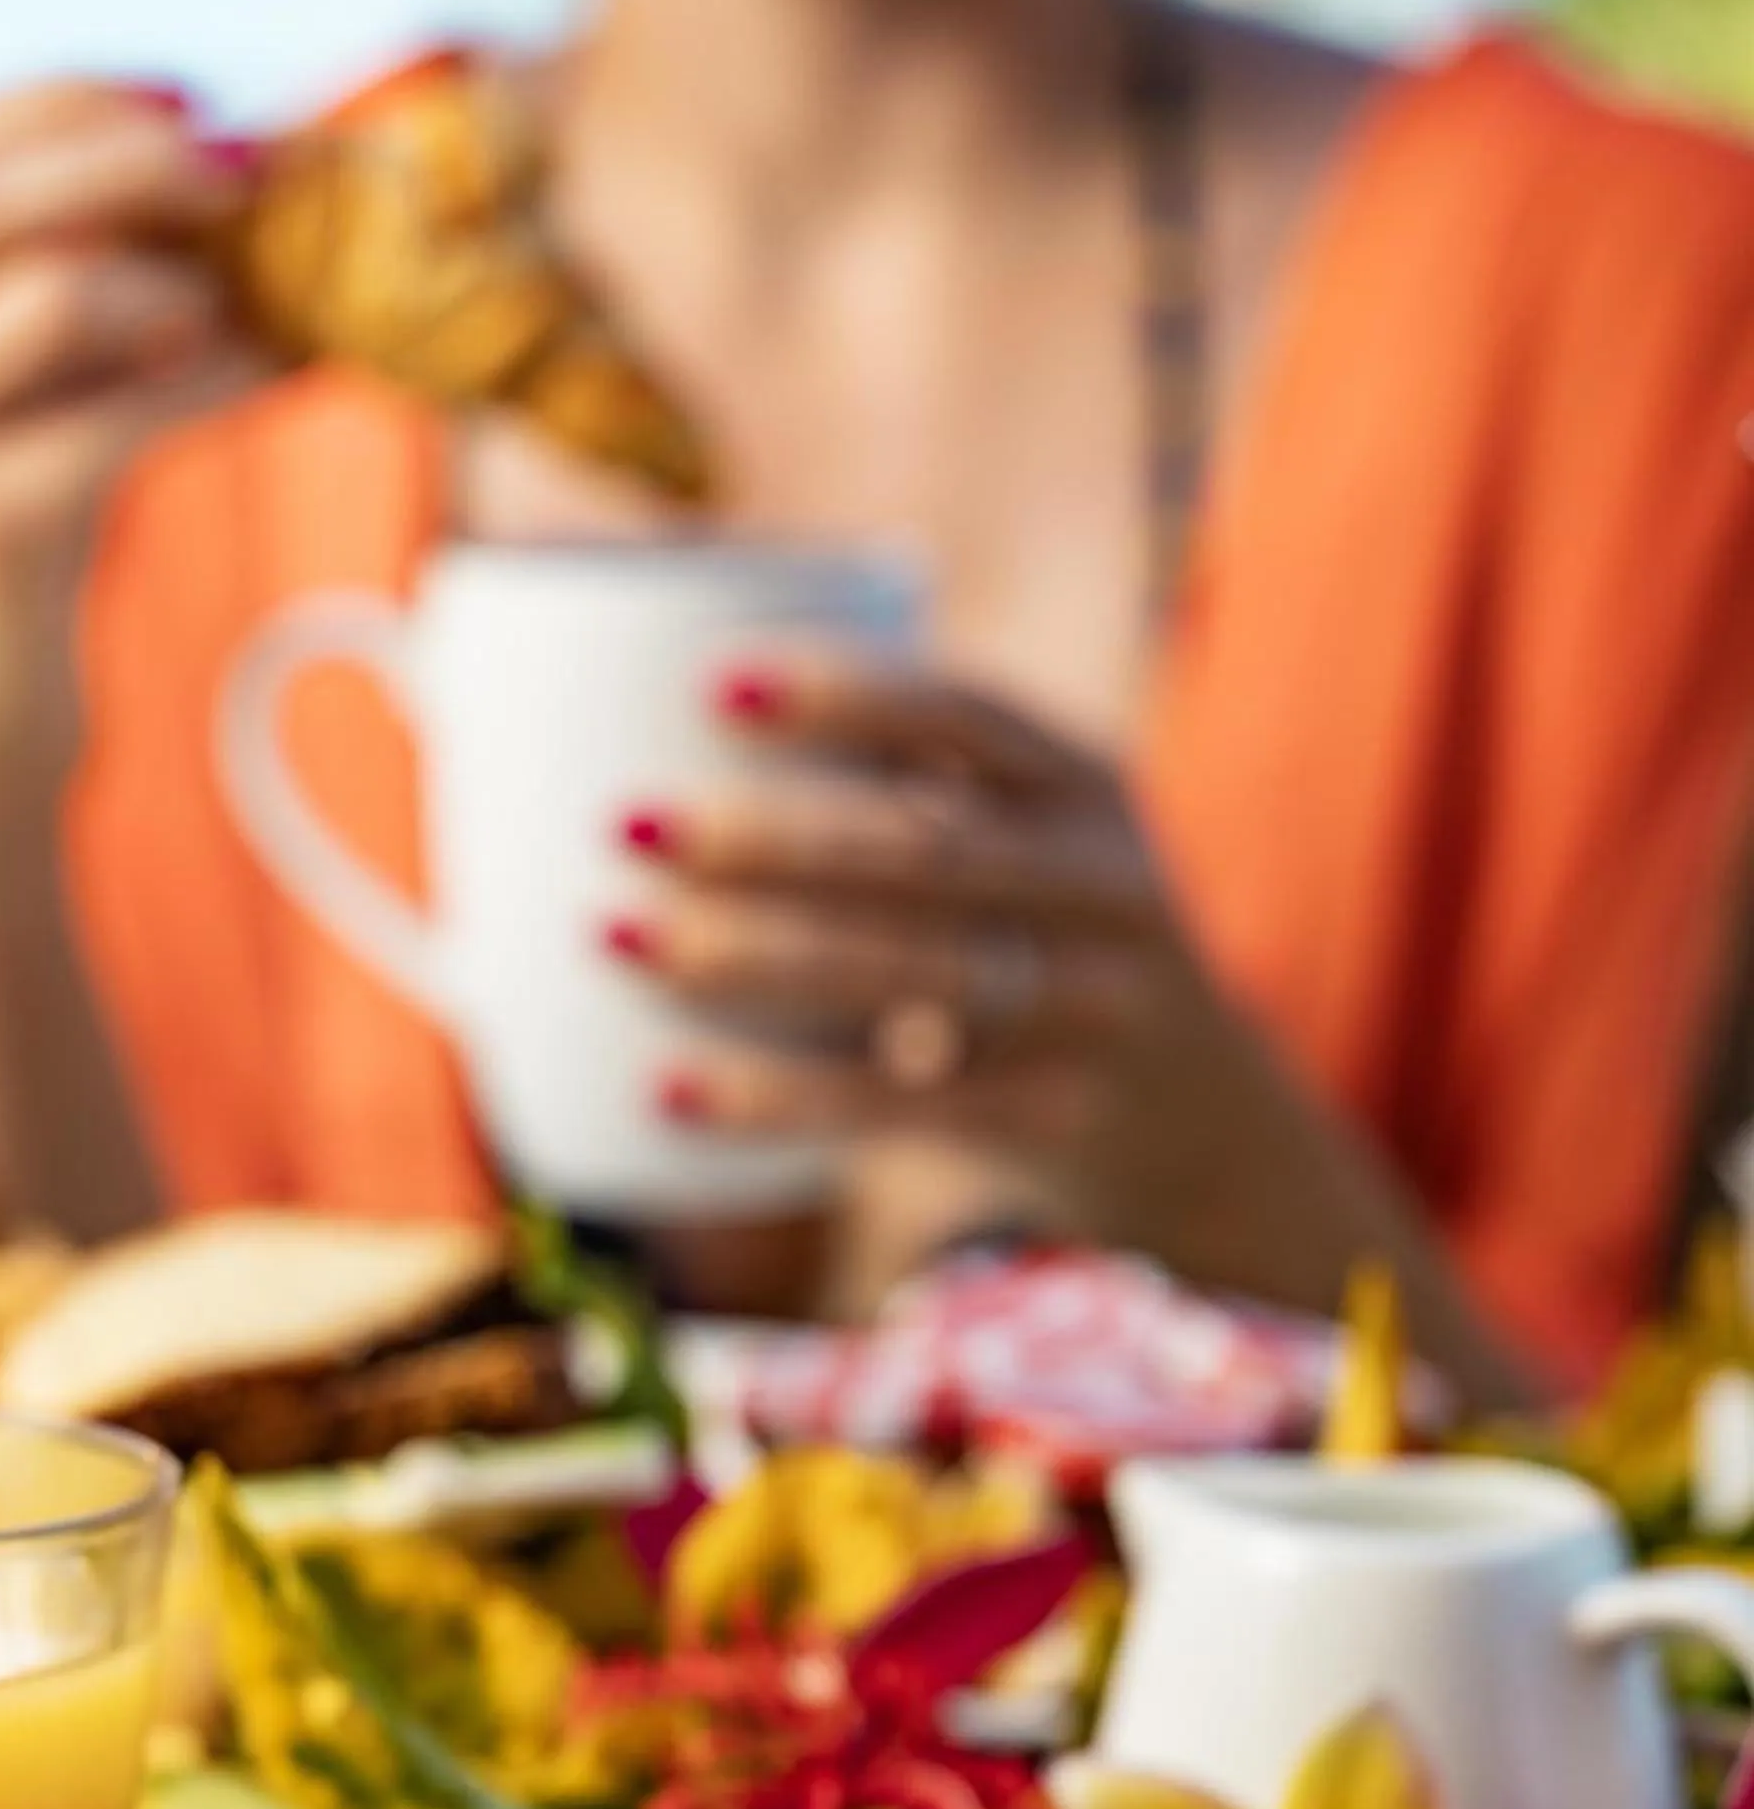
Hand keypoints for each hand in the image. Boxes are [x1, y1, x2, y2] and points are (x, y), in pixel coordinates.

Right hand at [0, 82, 267, 830]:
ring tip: (261, 299)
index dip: (65, 105)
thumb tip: (195, 208)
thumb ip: (45, 329)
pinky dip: (206, 382)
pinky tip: (269, 374)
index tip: (189, 105)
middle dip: (128, 163)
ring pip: (43, 295)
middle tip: (249, 176)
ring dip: (177, 282)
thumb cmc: (8, 606)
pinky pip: (110, 418)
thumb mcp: (3, 438)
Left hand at [604, 651, 1365, 1303]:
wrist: (1195, 1118)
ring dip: (749, 959)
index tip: (713, 686)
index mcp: (1090, 785)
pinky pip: (897, 1113)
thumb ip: (892, 789)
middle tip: (623, 822)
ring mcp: (1088, 1014)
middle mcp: (1108, 890)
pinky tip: (666, 1091)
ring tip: (612, 934)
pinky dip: (774, 1101)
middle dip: (766, 837)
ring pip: (908, 979)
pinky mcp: (1049, 1122)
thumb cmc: (1035, 941)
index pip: (968, 716)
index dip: (846, 696)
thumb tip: (638, 706)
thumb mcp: (1022, 841)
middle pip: (924, 854)